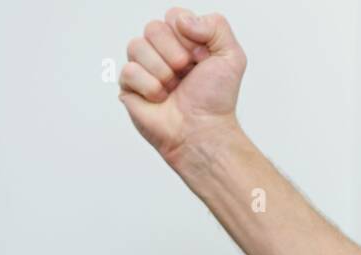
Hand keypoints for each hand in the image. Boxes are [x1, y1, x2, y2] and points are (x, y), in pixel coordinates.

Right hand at [118, 8, 246, 163]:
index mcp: (183, 41)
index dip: (188, 36)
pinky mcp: (129, 86)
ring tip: (174, 88)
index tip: (201, 59)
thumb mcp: (232, 57)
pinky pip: (129, 71)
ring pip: (136, 46)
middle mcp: (161, 51)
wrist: (204, 131)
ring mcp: (143, 67)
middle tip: (186, 73)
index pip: (173, 16)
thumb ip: (216, 26)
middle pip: (153, 28)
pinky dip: (150, 87)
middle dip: (175, 54)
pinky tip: (161, 99)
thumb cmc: (216, 100)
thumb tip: (182, 20)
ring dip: (163, 71)